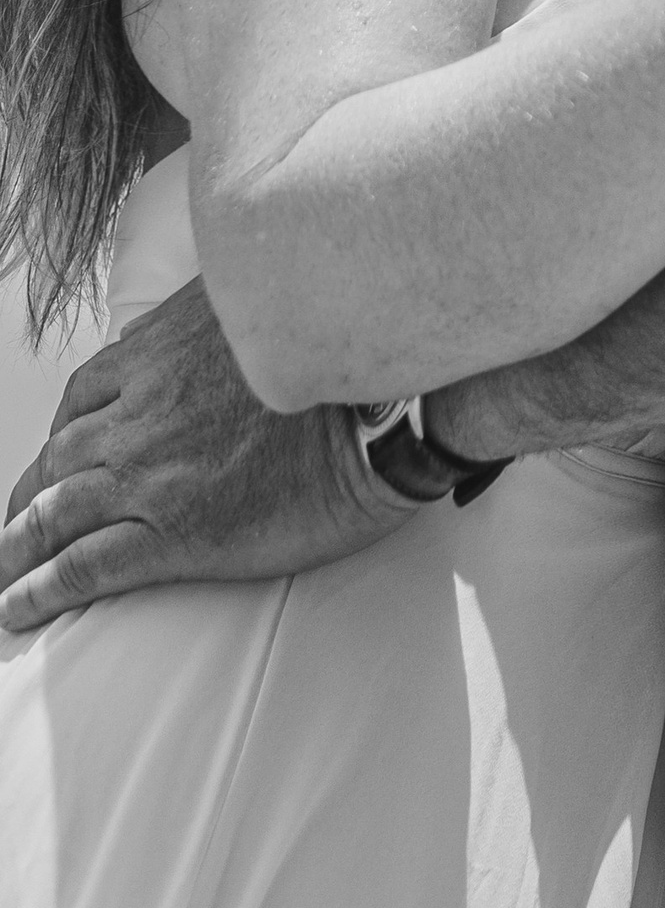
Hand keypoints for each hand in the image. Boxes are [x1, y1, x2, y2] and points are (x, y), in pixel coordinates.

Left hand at [0, 277, 411, 634]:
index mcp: (161, 357)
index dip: (64, 434)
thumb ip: (228, 309)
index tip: (59, 456)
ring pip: (52, 513)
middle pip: (57, 459)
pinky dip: (36, 590)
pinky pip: (82, 567)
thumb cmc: (344, 356)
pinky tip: (13, 608)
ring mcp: (150, 477)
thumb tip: (221, 309)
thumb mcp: (271, 299)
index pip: (84, 397)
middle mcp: (140, 415)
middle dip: (27, 496)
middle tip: (15, 526)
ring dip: (13, 547)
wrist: (385, 411)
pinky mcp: (173, 534)